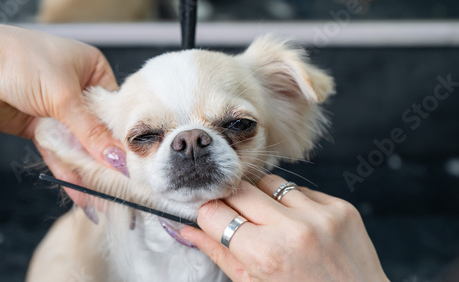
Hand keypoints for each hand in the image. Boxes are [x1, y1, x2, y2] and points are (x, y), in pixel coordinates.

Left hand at [0, 23, 126, 204]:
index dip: (121, 136)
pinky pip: (58, 150)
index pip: (114, 108)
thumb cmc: (22, 61)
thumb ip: (92, 132)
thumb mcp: (64, 96)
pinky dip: (67, 169)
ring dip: (85, 169)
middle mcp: (79, 89)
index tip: (131, 163)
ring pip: (77, 143)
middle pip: (97, 129)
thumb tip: (118, 159)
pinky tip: (80, 191)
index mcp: (93, 69)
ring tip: (99, 196)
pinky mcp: (40, 125)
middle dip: (103, 158)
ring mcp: (59, 109)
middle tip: (117, 185)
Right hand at [181, 175, 387, 281]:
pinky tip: (298, 226)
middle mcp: (294, 229)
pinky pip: (301, 190)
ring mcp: (321, 215)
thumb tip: (185, 230)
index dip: (208, 215)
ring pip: (269, 182)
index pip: (214, 212)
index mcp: (265, 255)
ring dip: (263, 199)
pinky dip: (292, 203)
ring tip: (272, 225)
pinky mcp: (340, 207)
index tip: (211, 218)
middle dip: (231, 201)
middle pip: (239, 190)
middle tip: (237, 218)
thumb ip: (218, 253)